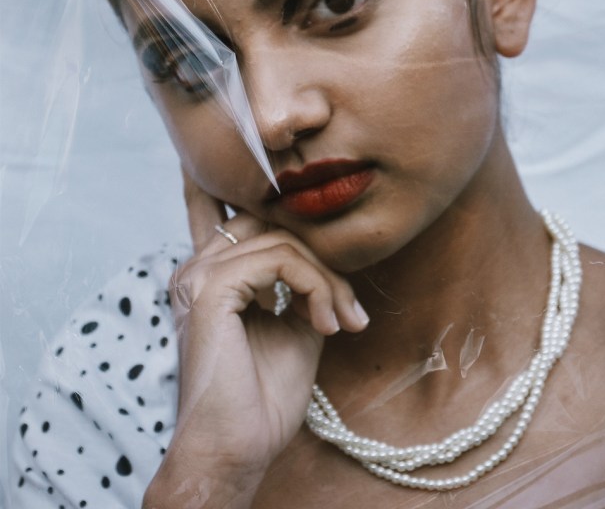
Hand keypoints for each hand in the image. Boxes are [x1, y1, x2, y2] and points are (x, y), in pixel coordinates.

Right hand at [144, 171, 368, 508]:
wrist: (238, 450)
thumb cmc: (263, 399)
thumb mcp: (295, 326)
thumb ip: (304, 285)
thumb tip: (330, 258)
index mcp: (211, 274)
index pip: (241, 214)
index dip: (280, 212)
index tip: (322, 253)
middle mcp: (198, 267)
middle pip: (271, 221)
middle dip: (320, 256)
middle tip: (348, 306)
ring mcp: (200, 275)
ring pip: (282, 240)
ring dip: (326, 280)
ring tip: (341, 321)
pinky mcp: (211, 289)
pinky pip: (279, 260)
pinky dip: (315, 286)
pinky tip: (325, 323)